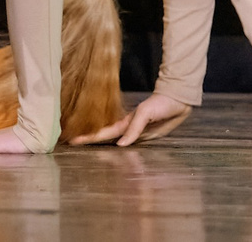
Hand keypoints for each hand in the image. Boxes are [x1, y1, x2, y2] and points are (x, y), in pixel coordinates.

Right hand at [70, 93, 191, 147]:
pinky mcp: (147, 135)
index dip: (89, 138)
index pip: (104, 134)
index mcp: (125, 124)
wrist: (178, 100)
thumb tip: (120, 145)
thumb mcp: (145, 113)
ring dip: (104, 146)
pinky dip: (121, 149)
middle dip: (91, 142)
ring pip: (116, 142)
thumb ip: (134, 128)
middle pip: (106, 138)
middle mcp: (128, 130)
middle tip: (75, 145)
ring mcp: (137, 133)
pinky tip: (118, 152)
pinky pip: (130, 144)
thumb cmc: (160, 103)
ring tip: (90, 151)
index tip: (73, 141)